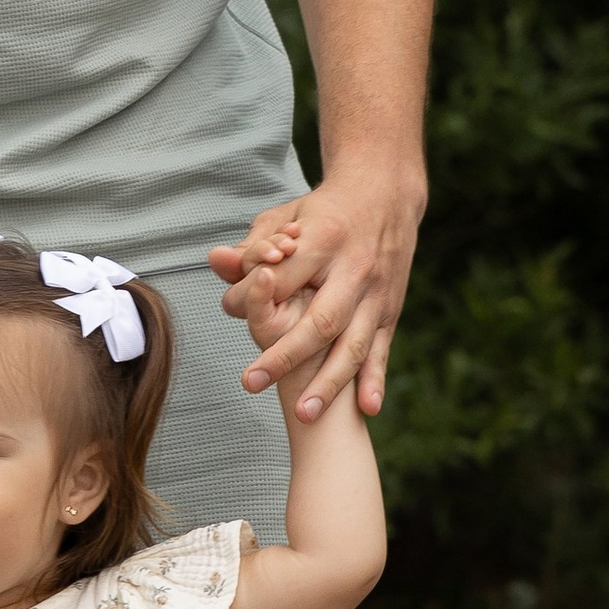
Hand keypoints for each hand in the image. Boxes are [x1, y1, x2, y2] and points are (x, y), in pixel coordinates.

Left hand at [209, 159, 424, 419]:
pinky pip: (382, 349)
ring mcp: (377, 293)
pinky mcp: (391, 309)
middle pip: (320, 321)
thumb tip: (216, 263)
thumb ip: (251, 246)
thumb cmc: (323, 210)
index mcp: (324, 240)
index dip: (252, 297)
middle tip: (251, 382)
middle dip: (286, 356)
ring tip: (304, 414)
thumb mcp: (285, 217)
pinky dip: (375, 380)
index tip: (230, 309)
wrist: (385, 194)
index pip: (282, 279)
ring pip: (353, 343)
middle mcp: (354, 269)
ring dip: (330, 382)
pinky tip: (367, 408)